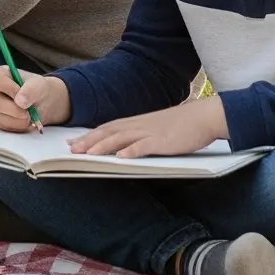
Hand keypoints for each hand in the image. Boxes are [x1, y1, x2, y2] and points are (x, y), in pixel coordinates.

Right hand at [0, 67, 69, 132]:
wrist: (41, 102)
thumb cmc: (37, 88)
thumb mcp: (38, 84)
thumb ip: (30, 90)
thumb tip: (20, 103)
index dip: (12, 89)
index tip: (23, 95)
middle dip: (18, 109)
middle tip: (30, 109)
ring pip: (4, 118)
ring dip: (22, 119)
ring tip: (30, 113)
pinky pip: (9, 127)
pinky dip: (21, 126)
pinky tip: (26, 119)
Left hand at [74, 95, 227, 159]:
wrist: (204, 117)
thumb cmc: (181, 125)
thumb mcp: (156, 128)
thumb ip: (140, 136)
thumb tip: (124, 147)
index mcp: (137, 122)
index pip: (108, 128)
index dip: (89, 135)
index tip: (73, 142)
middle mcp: (139, 125)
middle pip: (109, 132)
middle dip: (88, 141)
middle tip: (71, 149)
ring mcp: (151, 132)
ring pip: (121, 138)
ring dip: (103, 146)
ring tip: (87, 154)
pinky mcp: (164, 141)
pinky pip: (145, 146)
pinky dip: (131, 151)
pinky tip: (121, 157)